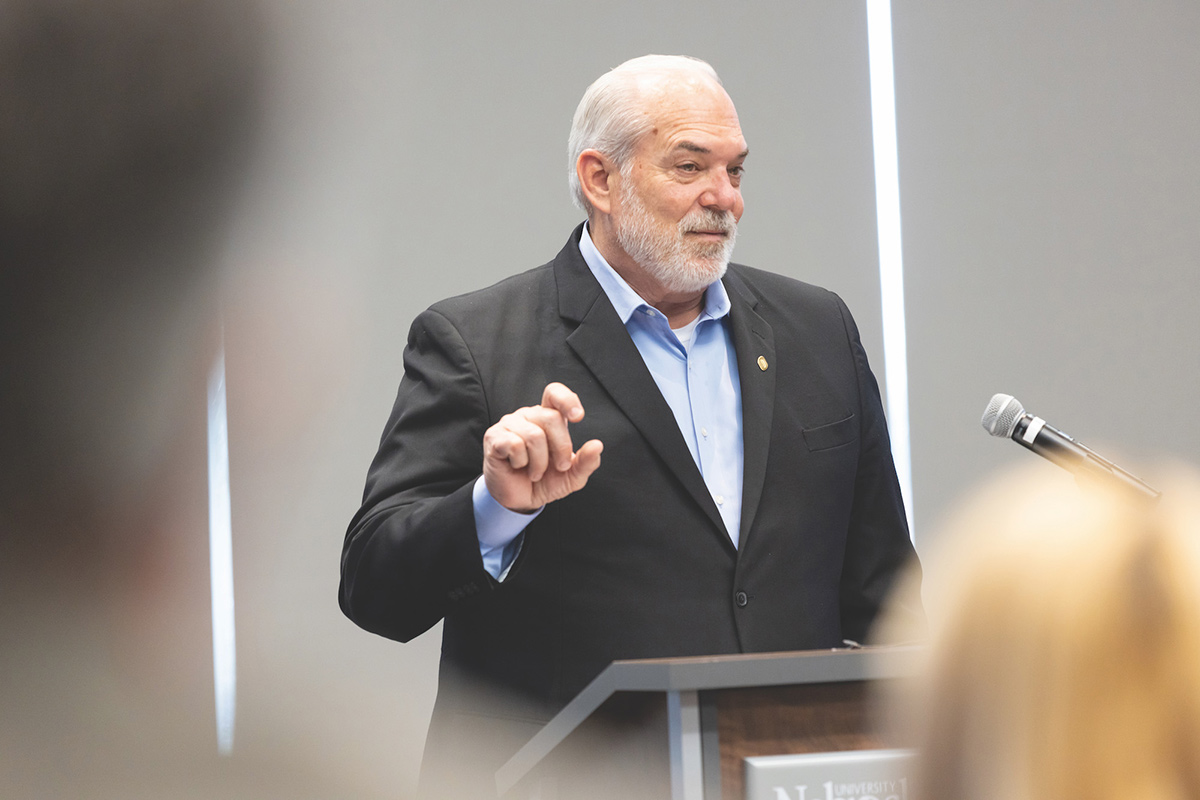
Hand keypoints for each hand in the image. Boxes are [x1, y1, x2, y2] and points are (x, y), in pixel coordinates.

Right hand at [482, 382, 602, 511]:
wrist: (520, 500)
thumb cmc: (544, 481)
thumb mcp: (572, 476)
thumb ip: (586, 462)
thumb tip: (597, 445)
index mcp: (548, 418)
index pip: (554, 393)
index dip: (567, 400)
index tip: (578, 417)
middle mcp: (528, 416)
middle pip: (551, 417)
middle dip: (561, 447)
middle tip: (559, 467)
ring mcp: (509, 424)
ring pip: (534, 435)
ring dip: (539, 462)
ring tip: (536, 472)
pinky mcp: (494, 437)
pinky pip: (514, 445)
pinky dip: (521, 462)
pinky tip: (518, 466)